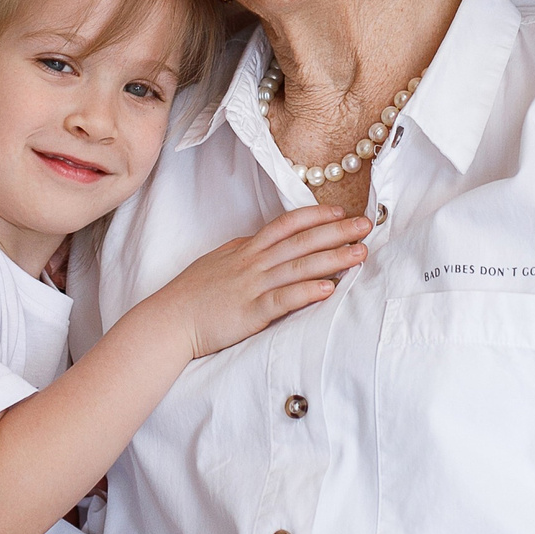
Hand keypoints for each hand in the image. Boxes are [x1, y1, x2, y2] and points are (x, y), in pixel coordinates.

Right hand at [148, 204, 371, 357]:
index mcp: (245, 249)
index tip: (341, 212)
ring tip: (360, 254)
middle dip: (337, 232)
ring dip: (333, 259)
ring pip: (299, 267)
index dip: (315, 216)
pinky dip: (308, 292)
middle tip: (367, 225)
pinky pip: (284, 299)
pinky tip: (330, 289)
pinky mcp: (251, 312)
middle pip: (301, 241)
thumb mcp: (218, 263)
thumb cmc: (190, 295)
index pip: (286, 225)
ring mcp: (252, 286)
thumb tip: (262, 243)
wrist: (167, 320)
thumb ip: (243, 253)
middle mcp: (252, 263)